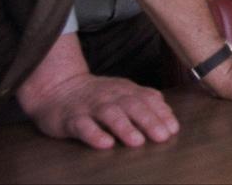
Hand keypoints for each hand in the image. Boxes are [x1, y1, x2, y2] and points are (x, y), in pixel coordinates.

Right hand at [17, 71, 177, 149]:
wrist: (57, 87)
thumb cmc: (97, 96)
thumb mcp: (123, 93)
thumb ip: (145, 101)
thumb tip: (169, 115)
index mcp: (126, 90)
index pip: (148, 99)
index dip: (161, 114)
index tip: (173, 129)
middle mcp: (111, 96)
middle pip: (133, 106)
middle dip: (149, 121)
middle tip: (162, 137)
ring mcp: (91, 106)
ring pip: (110, 114)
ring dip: (125, 127)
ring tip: (138, 141)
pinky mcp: (71, 118)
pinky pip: (83, 126)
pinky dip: (94, 135)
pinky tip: (105, 144)